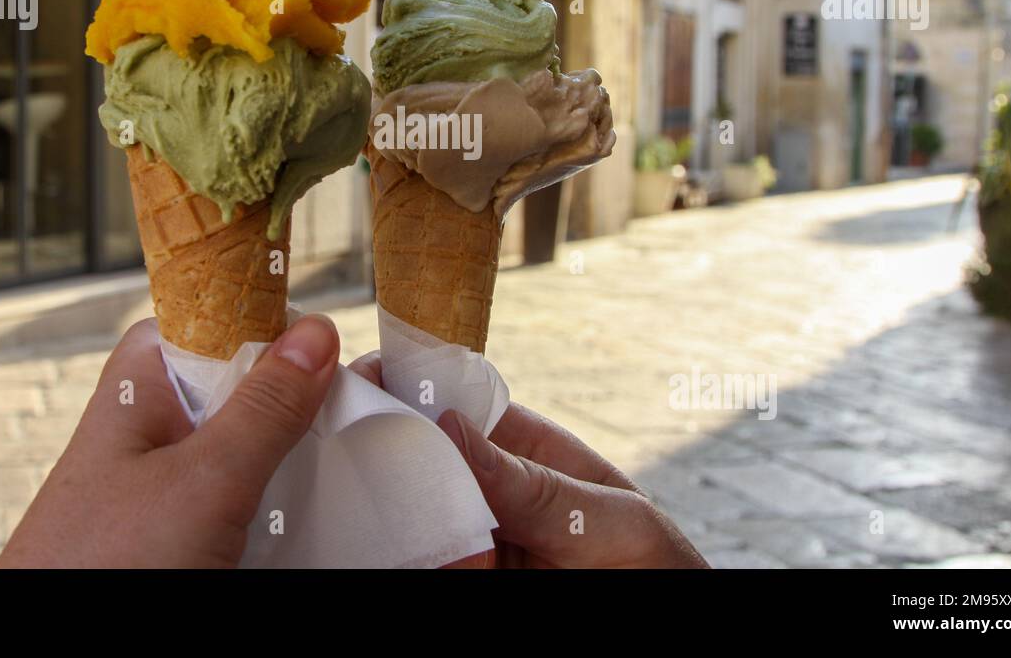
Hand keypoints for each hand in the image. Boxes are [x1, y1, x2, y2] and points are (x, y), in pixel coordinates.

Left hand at [0, 314, 339, 567]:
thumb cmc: (100, 567)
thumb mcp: (205, 480)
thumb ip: (263, 407)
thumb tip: (313, 336)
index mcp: (138, 390)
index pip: (208, 322)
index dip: (266, 328)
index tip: (326, 350)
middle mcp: (147, 431)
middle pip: (238, 390)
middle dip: (288, 403)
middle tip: (336, 419)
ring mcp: (161, 487)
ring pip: (244, 452)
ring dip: (284, 463)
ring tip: (321, 476)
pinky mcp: (176, 535)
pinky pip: (238, 503)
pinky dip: (270, 509)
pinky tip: (293, 522)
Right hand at [349, 352, 706, 568]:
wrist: (663, 633)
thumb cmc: (650, 565)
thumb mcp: (604, 516)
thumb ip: (535, 481)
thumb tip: (450, 425)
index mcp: (524, 449)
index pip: (460, 403)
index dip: (414, 385)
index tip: (372, 378)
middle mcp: (488, 488)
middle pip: (420, 456)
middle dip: (384, 445)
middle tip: (347, 442)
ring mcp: (471, 535)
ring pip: (410, 509)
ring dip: (382, 502)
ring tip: (355, 494)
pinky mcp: (460, 570)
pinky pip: (420, 557)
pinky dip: (397, 549)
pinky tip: (381, 542)